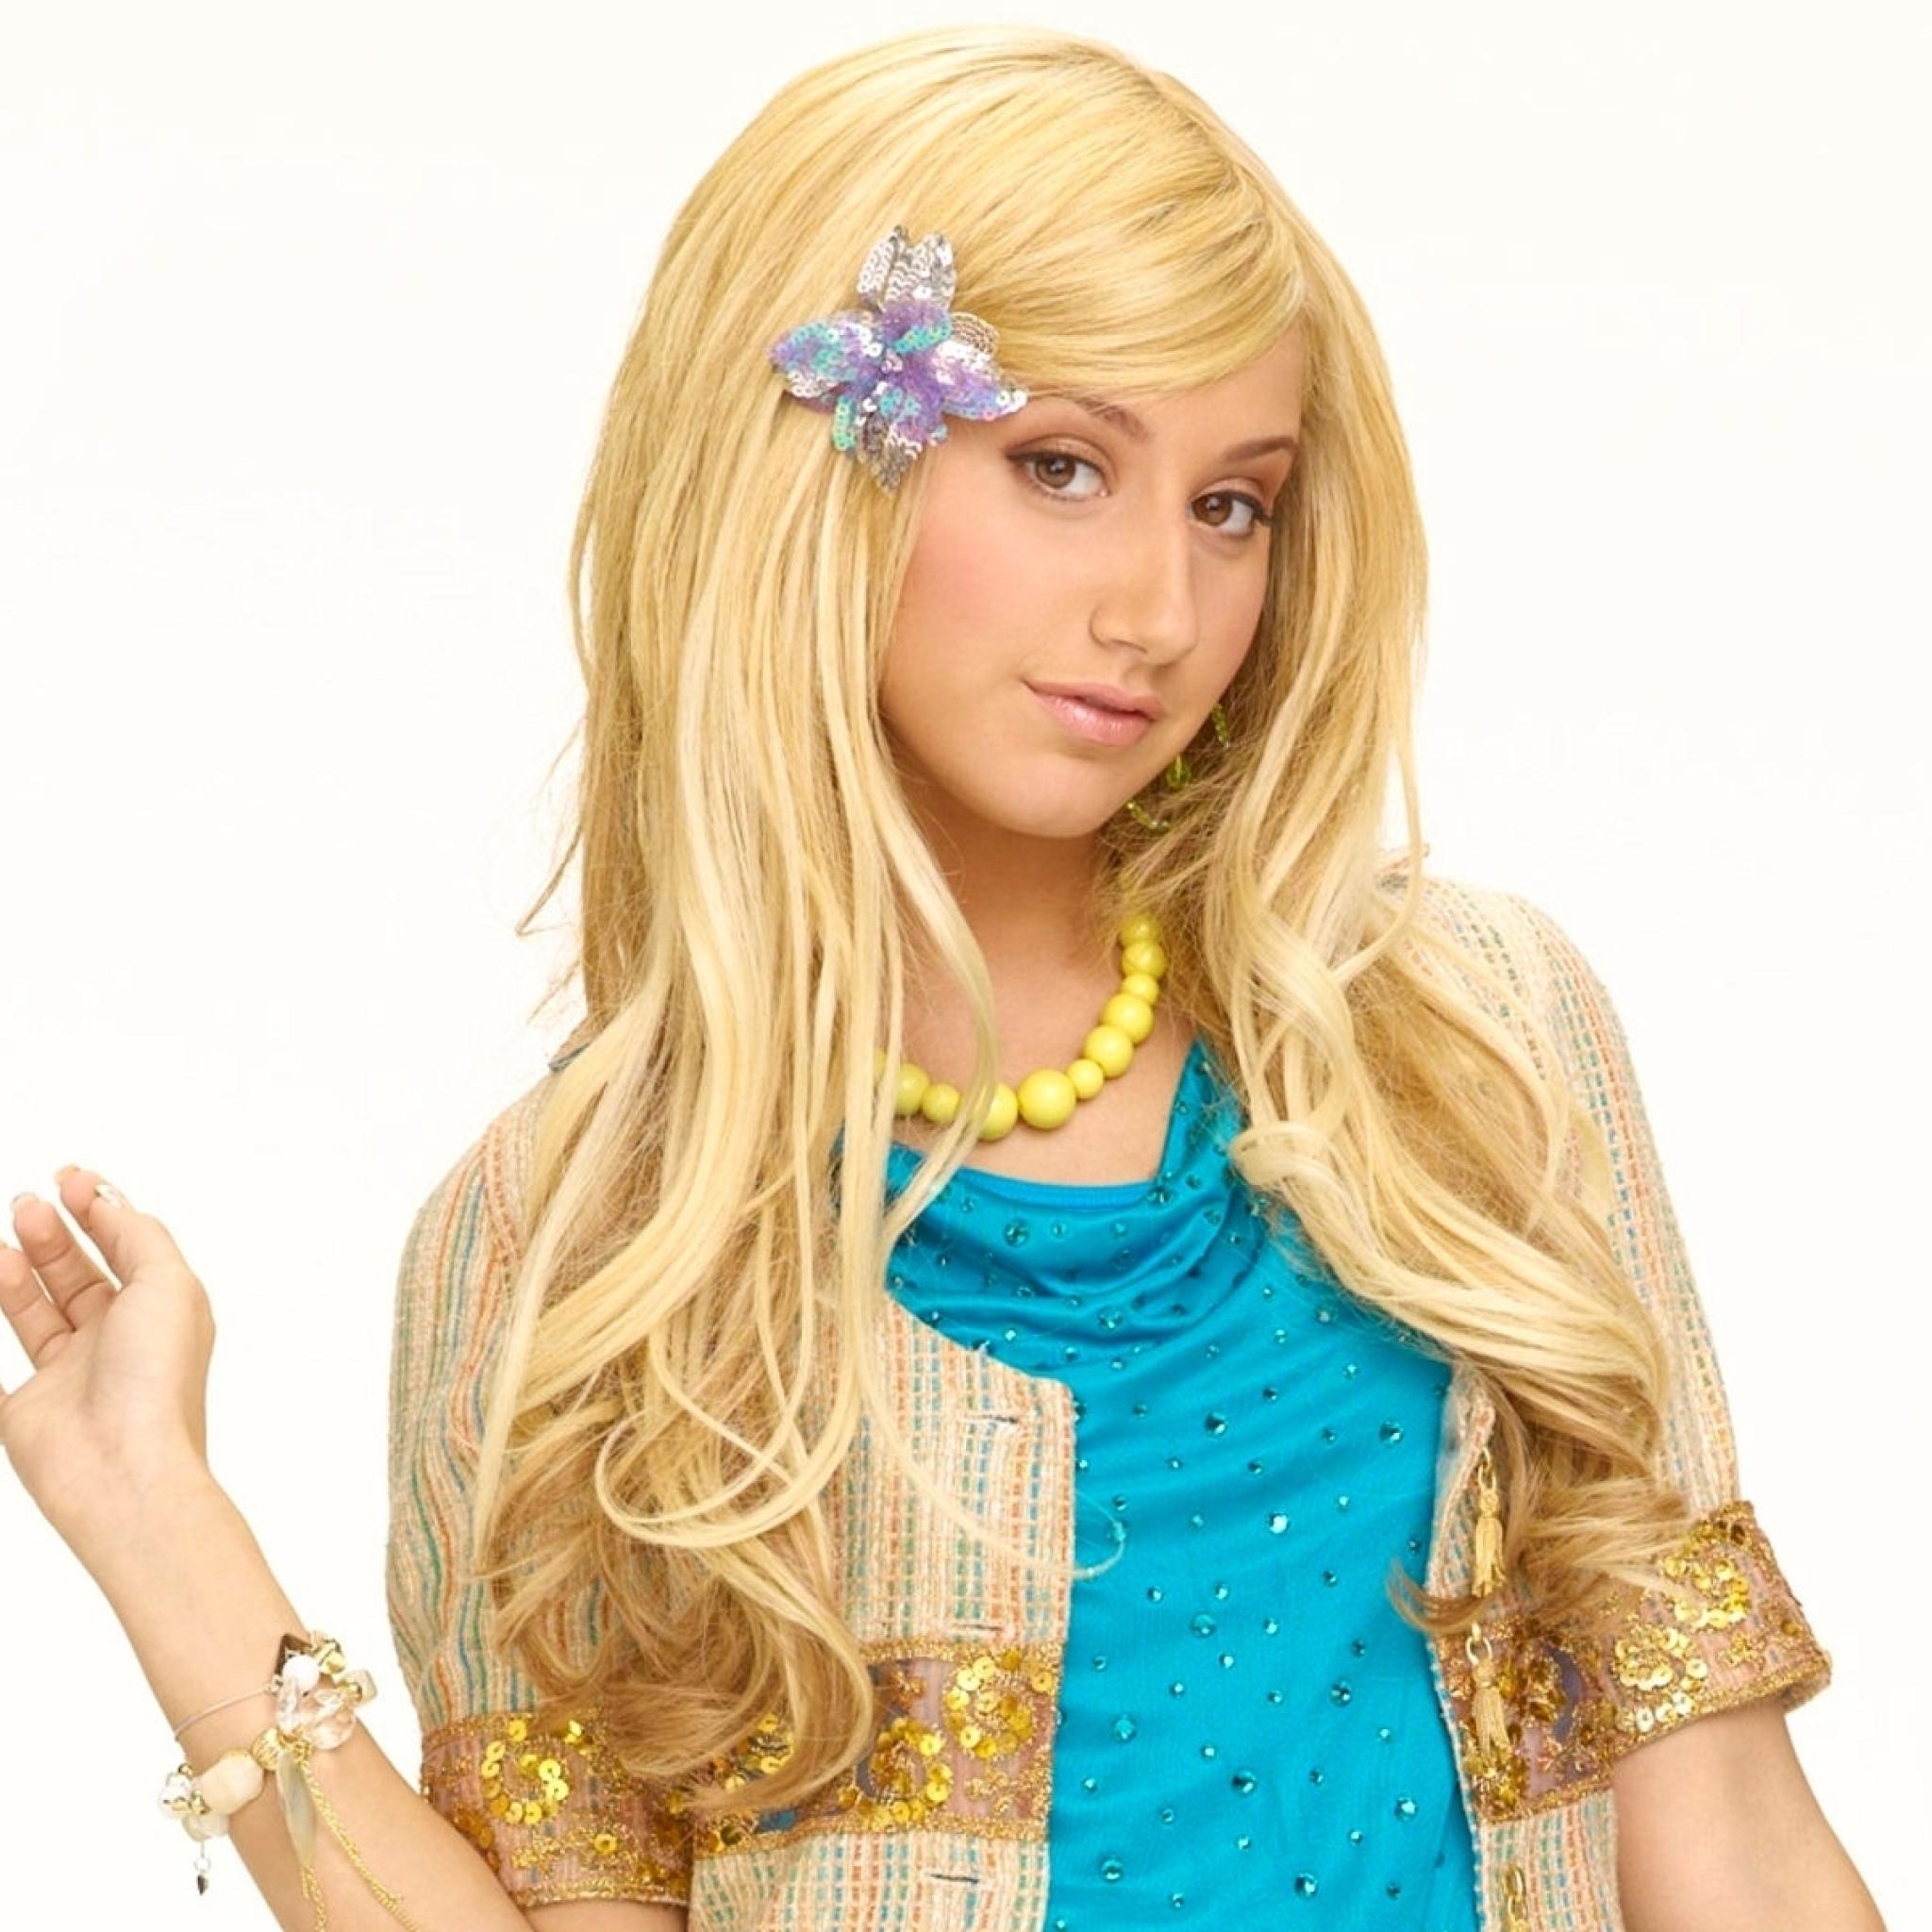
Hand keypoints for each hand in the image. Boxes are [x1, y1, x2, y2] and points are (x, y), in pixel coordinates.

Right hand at [0, 1169, 214, 1559]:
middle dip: (52, 1234)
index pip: (127, 1246)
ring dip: (16, 1271)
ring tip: (4, 1243)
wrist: (124, 1471)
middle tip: (27, 1205)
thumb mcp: (167, 1285)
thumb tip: (106, 1197)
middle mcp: (116, 1340)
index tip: (67, 1177)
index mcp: (159, 1311)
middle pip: (78, 1273)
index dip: (98, 1209)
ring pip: (36, 1309)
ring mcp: (71, 1374)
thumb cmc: (157, 1381)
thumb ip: (137, 1234)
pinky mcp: (27, 1410)